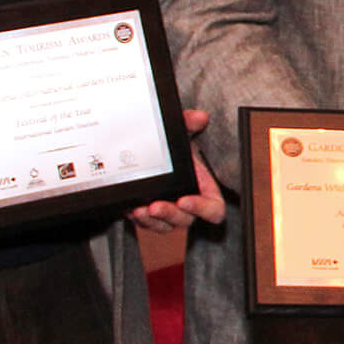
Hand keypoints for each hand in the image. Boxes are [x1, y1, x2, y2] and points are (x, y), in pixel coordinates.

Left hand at [128, 109, 227, 231]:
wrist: (152, 156)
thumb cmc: (174, 152)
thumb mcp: (180, 135)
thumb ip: (189, 124)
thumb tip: (199, 117)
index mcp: (204, 190)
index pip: (213, 209)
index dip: (202, 209)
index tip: (185, 200)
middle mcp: (188, 204)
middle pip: (185, 220)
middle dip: (169, 214)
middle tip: (155, 206)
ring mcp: (170, 212)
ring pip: (164, 226)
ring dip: (151, 221)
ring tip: (139, 209)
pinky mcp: (151, 217)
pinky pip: (147, 225)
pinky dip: (139, 219)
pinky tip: (131, 209)